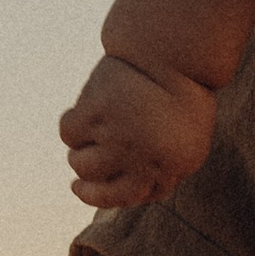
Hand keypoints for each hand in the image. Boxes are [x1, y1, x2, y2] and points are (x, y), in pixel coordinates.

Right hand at [62, 56, 217, 208]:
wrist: (173, 57)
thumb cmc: (181, 102)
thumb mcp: (186, 146)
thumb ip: (163, 173)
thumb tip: (132, 196)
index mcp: (166, 171)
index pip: (128, 198)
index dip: (105, 197)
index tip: (85, 189)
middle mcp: (141, 161)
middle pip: (98, 190)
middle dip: (86, 186)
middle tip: (78, 176)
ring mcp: (118, 138)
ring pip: (80, 164)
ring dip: (78, 157)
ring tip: (83, 145)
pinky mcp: (96, 113)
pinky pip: (69, 133)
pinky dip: (72, 128)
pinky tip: (81, 117)